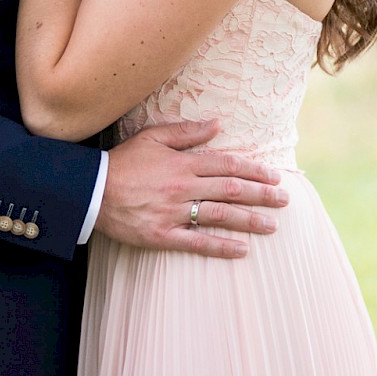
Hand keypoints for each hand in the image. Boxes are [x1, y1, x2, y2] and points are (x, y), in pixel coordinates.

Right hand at [96, 119, 288, 259]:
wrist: (92, 191)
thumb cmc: (124, 161)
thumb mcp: (153, 137)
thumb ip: (187, 132)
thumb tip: (218, 125)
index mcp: (183, 162)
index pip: (227, 164)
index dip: (253, 170)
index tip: (274, 176)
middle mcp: (183, 187)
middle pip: (230, 190)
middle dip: (261, 195)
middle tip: (284, 200)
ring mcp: (174, 212)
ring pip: (220, 216)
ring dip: (249, 221)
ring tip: (272, 225)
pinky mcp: (163, 235)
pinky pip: (197, 242)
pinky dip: (221, 246)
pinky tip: (242, 250)